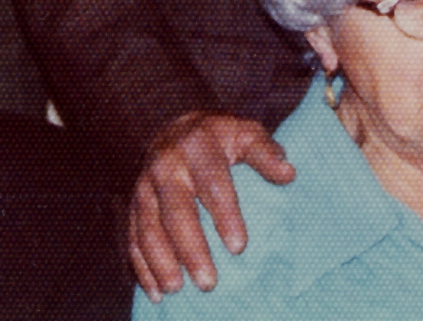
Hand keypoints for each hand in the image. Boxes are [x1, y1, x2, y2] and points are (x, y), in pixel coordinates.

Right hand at [128, 111, 294, 300]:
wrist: (176, 129)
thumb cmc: (220, 137)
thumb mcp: (245, 133)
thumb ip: (265, 152)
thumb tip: (288, 173)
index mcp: (197, 146)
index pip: (212, 183)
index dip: (225, 215)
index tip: (239, 247)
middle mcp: (166, 165)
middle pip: (176, 211)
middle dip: (191, 249)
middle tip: (208, 282)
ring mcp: (145, 186)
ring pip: (149, 228)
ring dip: (162, 262)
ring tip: (177, 290)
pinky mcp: (135, 205)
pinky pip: (133, 238)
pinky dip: (143, 267)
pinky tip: (155, 292)